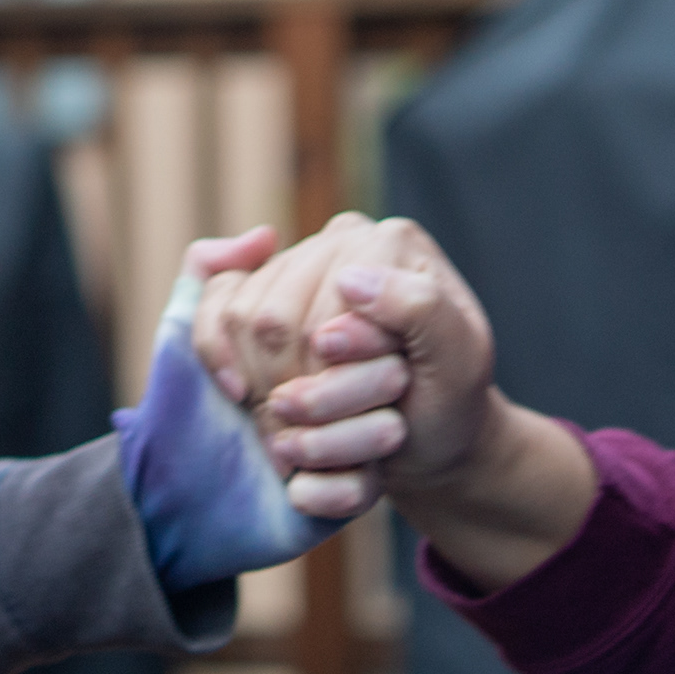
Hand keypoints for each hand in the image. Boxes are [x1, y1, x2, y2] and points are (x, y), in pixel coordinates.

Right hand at [192, 216, 495, 517]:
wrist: (427, 432)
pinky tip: (240, 390)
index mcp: (393, 244)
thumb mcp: (461, 362)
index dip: (333, 378)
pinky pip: (213, 306)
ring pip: (241, 320)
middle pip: (275, 317)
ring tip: (303, 426)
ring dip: (265, 387)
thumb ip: (421, 310)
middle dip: (297, 388)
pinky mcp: (260, 286)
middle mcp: (341, 239)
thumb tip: (348, 278)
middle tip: (332, 433)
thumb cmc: (448, 399)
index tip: (374, 422)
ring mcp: (296, 260)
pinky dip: (218, 356)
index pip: (325, 310)